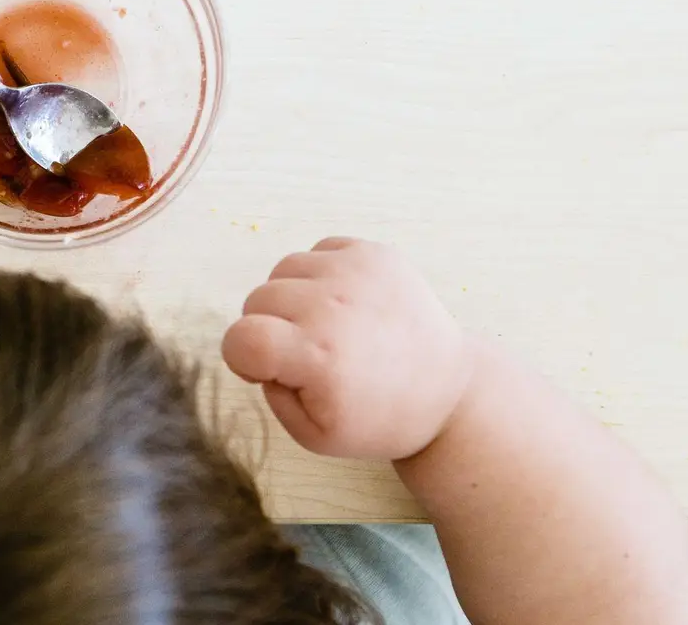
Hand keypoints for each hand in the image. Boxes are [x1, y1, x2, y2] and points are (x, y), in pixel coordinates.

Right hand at [222, 237, 473, 460]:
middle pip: (257, 299)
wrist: (447, 390)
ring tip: (326, 326)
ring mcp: (357, 272)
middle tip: (304, 353)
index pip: (240, 338)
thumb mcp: (313, 436)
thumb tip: (259, 350)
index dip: (241, 358)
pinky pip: (317, 251)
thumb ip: (270, 393)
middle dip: (267, 328)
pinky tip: (345, 305)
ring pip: (283, 270)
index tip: (264, 370)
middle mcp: (334, 306)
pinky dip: (320, 276)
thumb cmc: (378, 419)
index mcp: (318, 357)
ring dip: (291, 298)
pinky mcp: (375, 253)